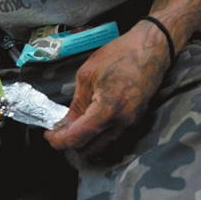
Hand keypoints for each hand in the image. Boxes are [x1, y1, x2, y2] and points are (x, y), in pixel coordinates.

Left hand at [44, 23, 167, 157]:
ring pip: (102, 149)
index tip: (48, 134)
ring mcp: (132, 125)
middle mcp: (122, 124)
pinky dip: (99, 138)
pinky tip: (91, 123)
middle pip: (89, 150)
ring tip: (75, 126)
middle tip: (60, 129)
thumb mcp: (88, 74)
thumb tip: (65, 123)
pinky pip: (113, 140)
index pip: (77, 138)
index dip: (58, 140)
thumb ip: (76, 104)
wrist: (152, 49)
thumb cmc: (120, 54)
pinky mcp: (136, 122)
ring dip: (86, 142)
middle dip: (71, 144)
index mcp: (107, 110)